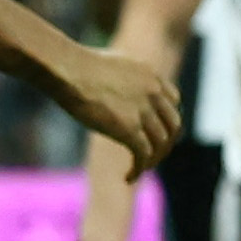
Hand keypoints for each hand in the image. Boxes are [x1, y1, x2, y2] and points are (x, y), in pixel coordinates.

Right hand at [53, 50, 178, 172]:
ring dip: (152, 160)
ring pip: (160, 143)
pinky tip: (128, 177)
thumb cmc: (75, 65)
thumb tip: (110, 83)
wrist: (68, 69)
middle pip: (172, 125)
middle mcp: (154, 93)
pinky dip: (138, 169)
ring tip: (139, 169)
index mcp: (151, 75)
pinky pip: (143, 154)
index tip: (155, 131)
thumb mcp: (109, 63)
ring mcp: (144, 111)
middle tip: (152, 155)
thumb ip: (121, 76)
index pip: (173, 101)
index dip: (166, 119)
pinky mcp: (130, 129)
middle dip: (165, 143)